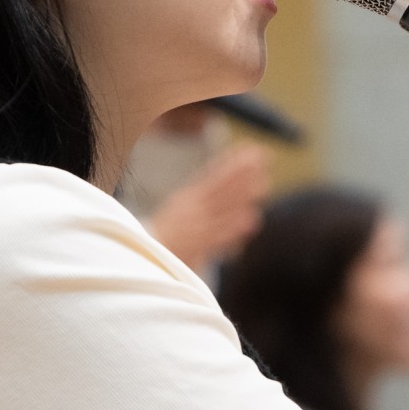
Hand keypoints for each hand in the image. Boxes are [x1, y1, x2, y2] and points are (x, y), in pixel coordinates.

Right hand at [145, 142, 272, 267]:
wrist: (144, 260)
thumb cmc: (166, 234)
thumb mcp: (183, 208)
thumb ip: (206, 195)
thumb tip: (230, 181)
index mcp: (188, 197)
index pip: (214, 175)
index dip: (233, 161)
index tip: (251, 149)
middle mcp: (192, 208)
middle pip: (221, 188)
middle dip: (242, 172)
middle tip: (263, 158)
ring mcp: (195, 226)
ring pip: (223, 208)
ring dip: (243, 196)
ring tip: (264, 185)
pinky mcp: (197, 246)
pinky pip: (219, 235)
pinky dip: (235, 227)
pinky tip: (251, 219)